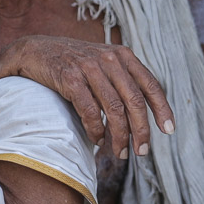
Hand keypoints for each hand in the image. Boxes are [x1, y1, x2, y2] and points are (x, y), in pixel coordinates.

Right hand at [0, 36, 175, 159]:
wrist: (35, 50)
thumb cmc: (73, 63)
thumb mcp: (103, 64)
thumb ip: (122, 82)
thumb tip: (141, 117)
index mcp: (123, 56)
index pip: (150, 84)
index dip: (162, 108)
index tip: (169, 130)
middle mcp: (110, 59)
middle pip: (134, 101)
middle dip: (141, 130)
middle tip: (142, 152)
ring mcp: (90, 67)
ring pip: (114, 109)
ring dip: (120, 136)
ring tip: (121, 153)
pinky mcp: (70, 78)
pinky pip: (90, 111)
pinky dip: (96, 130)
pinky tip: (97, 140)